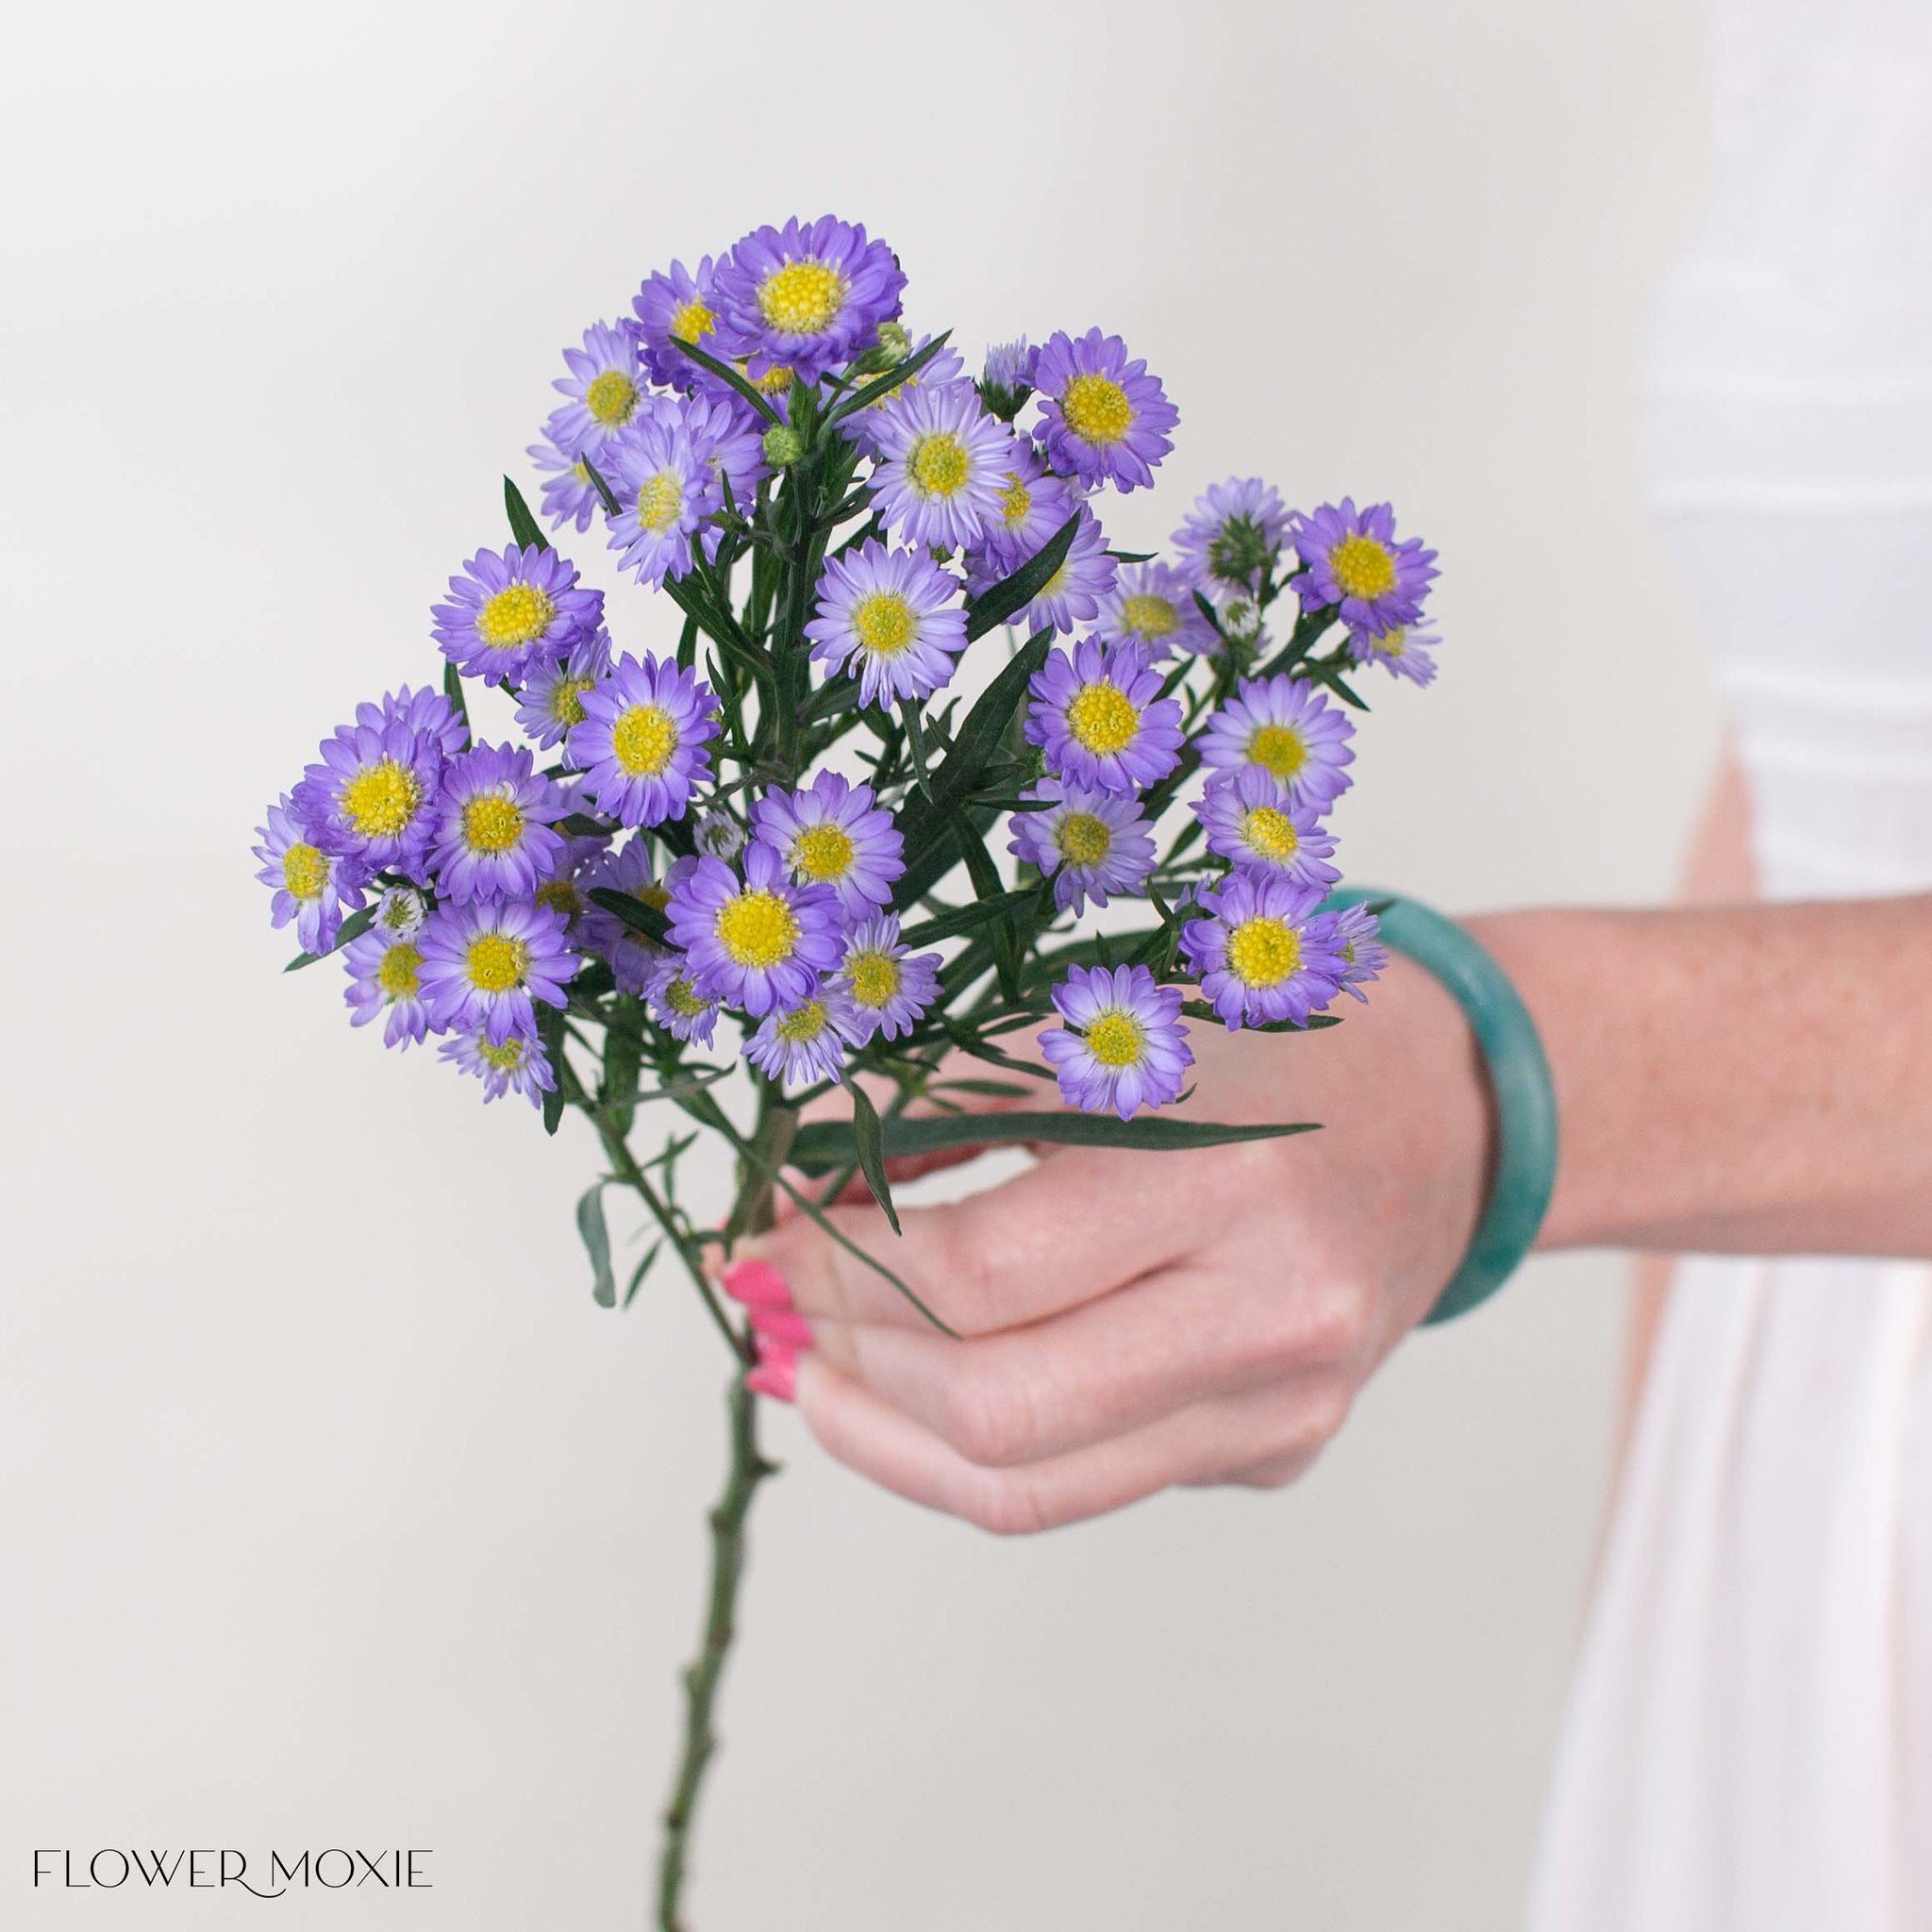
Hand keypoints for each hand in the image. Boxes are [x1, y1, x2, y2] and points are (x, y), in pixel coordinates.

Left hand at [722, 955, 1493, 1533]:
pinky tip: (910, 1391)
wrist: (1450, 1114)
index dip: (836, 1256)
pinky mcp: (1274, 1454)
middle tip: (775, 1293)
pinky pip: (1082, 1484)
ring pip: (1024, 1485)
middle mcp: (1273, 1312)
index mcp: (1232, 1174)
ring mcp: (1283, 1406)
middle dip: (845, 1352)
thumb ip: (952, 1099)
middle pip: (994, 1404)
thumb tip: (796, 1175)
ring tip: (808, 1369)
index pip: (980, 1269)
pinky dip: (968, 1448)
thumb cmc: (1274, 1040)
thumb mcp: (1113, 1026)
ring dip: (881, 1433)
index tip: (763, 1221)